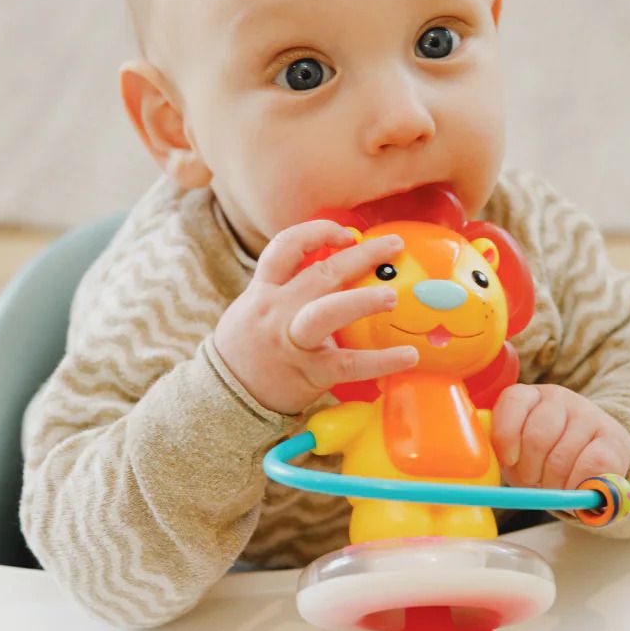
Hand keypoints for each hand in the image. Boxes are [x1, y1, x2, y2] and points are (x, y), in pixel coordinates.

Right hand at [214, 220, 418, 415]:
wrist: (221, 397)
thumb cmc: (246, 351)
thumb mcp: (253, 311)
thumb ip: (283, 291)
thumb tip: (331, 270)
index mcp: (263, 291)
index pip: (286, 247)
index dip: (317, 233)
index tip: (345, 234)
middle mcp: (276, 310)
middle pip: (320, 272)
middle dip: (360, 254)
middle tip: (393, 245)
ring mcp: (293, 342)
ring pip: (328, 312)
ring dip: (364, 299)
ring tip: (392, 296)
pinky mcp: (309, 373)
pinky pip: (349, 364)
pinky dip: (381, 360)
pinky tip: (407, 356)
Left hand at [491, 384, 629, 490]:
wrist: (592, 456)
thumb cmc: (543, 458)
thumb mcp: (518, 453)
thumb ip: (503, 454)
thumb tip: (491, 466)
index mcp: (529, 396)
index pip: (513, 401)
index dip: (507, 434)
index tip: (509, 460)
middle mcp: (558, 398)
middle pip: (538, 434)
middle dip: (531, 469)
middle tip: (534, 482)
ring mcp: (588, 414)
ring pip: (563, 456)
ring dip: (555, 483)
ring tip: (555, 486)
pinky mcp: (613, 436)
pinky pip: (593, 465)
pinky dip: (580, 484)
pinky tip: (577, 487)